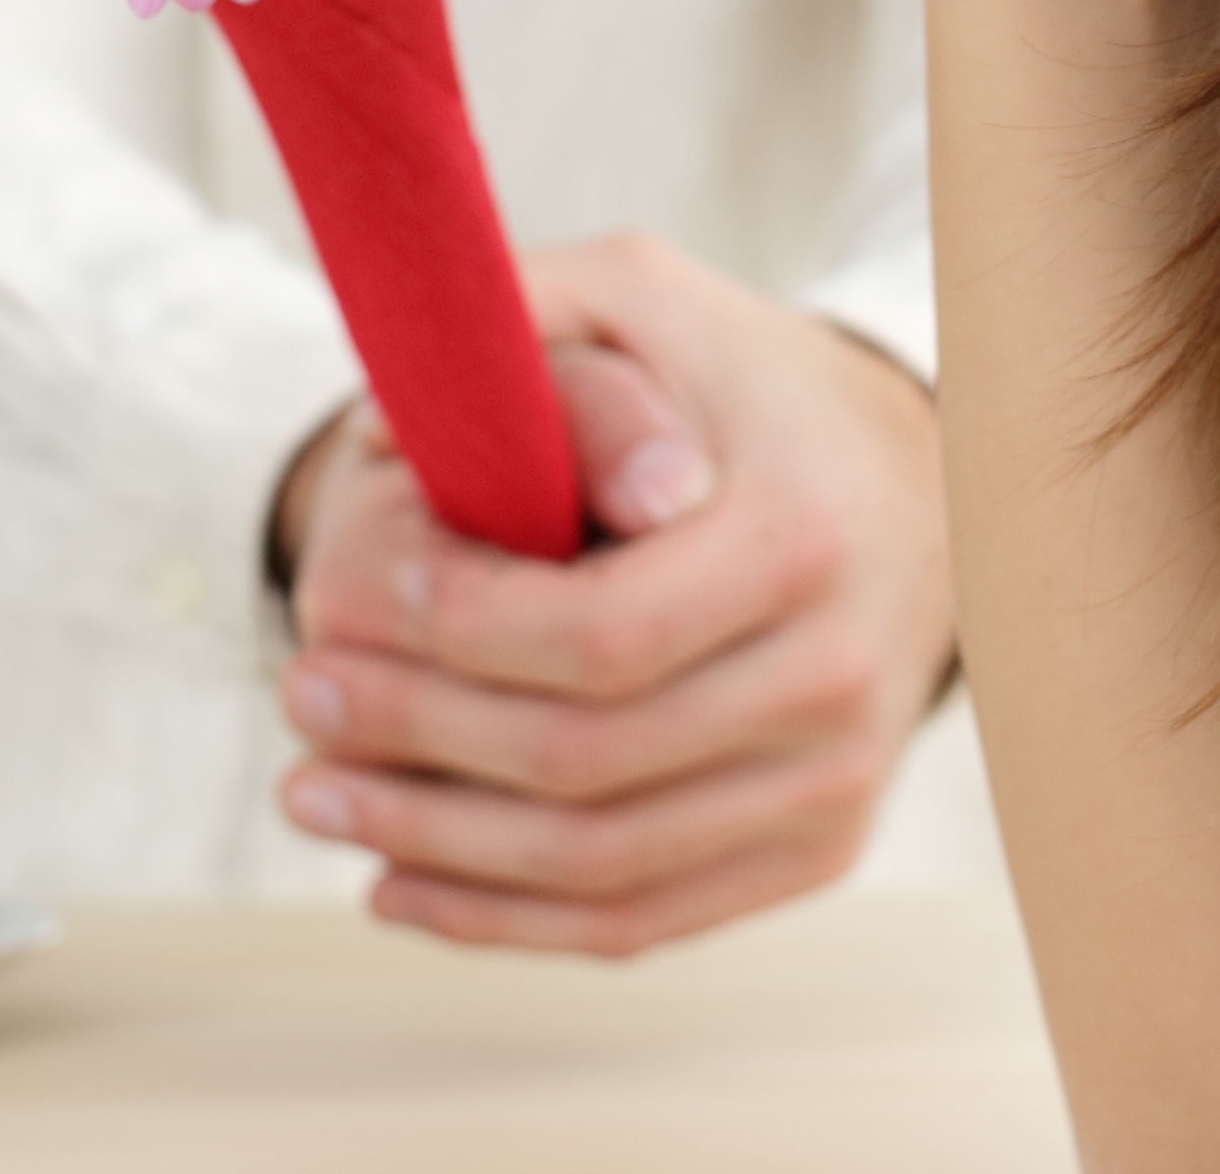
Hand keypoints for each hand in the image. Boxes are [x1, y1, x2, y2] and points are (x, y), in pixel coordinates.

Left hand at [272, 233, 955, 953]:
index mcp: (798, 538)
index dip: (464, 636)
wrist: (921, 474)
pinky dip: (503, 920)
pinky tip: (394, 883)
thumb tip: (418, 423)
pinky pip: (642, 920)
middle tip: (297, 690)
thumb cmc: (741, 381)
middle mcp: (836, 676)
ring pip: (600, 865)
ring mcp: (834, 781)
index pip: (604, 636)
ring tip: (312, 795)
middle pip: (589, 762)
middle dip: (416, 737)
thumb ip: (526, 317)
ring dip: (433, 847)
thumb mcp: (643, 298)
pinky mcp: (815, 848)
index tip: (360, 593)